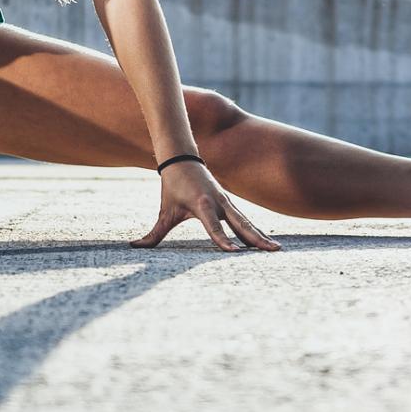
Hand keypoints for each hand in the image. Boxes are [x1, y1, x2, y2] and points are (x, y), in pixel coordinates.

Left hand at [131, 160, 280, 251]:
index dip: (223, 240)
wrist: (182, 158)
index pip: (214, 227)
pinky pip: (245, 219)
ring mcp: (227, 203)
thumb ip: (154, 233)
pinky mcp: (230, 204)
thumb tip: (134, 246)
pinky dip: (256, 230)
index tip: (234, 252)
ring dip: (261, 235)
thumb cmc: (172, 186)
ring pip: (247, 222)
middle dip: (255, 239)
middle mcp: (219, 203)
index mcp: (202, 204)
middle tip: (271, 251)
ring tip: (276, 249)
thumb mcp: (165, 211)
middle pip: (241, 224)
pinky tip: (266, 242)